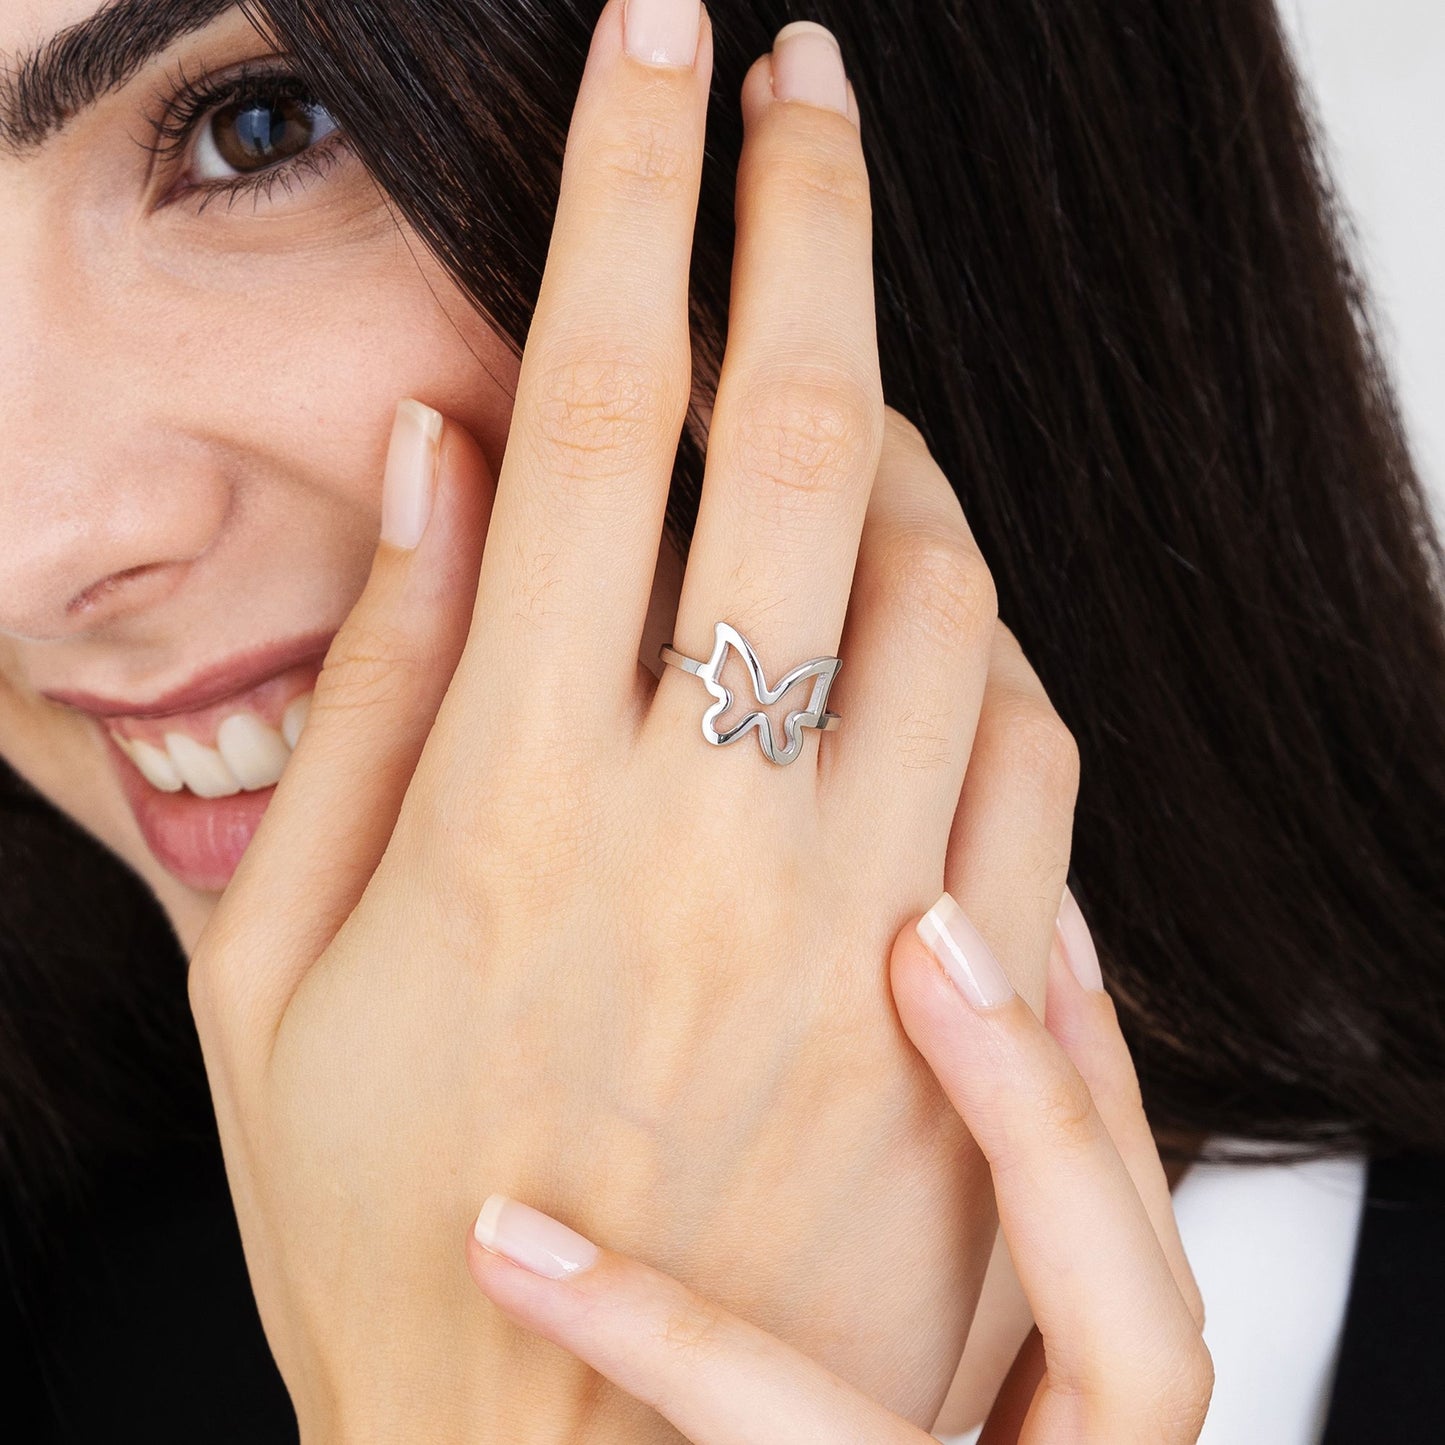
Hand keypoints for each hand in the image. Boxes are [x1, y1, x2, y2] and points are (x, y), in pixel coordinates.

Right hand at [188, 3, 1082, 1437]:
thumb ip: (362, 691)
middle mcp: (710, 828)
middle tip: (804, 85)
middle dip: (809, 212)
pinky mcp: (963, 1005)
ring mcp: (865, 916)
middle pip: (803, 430)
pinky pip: (1025, 739)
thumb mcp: (271, 965)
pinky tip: (908, 610)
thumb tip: (444, 461)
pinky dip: (974, 626)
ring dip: (895, 434)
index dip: (633, 189)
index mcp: (512, 797)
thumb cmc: (381, 1226)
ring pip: (942, 569)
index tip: (662, 37)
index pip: (598, 400)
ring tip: (825, 402)